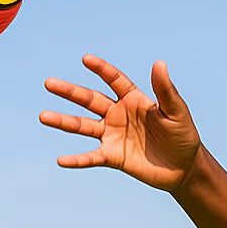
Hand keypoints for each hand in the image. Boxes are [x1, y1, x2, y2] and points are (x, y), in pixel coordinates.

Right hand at [39, 56, 200, 192]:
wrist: (183, 168)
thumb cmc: (183, 136)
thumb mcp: (176, 112)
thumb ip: (165, 91)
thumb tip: (159, 63)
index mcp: (133, 99)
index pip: (113, 80)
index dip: (101, 69)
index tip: (86, 59)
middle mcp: (118, 114)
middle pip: (89, 100)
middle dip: (69, 92)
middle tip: (48, 83)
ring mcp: (113, 135)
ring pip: (83, 126)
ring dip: (63, 122)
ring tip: (43, 117)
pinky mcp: (113, 157)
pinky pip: (91, 158)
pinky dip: (77, 160)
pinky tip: (61, 160)